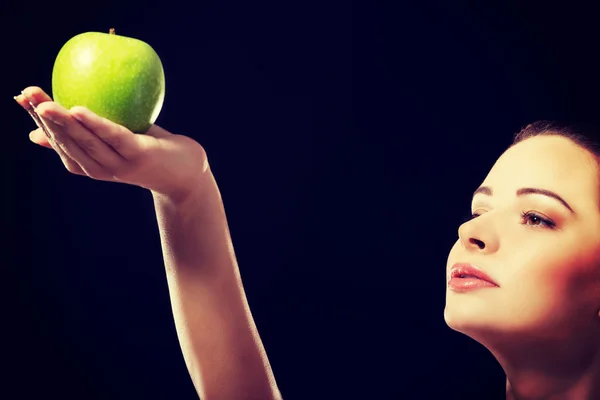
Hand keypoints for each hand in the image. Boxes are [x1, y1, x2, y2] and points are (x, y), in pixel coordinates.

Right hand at [16, 86, 209, 203]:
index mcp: (90, 165)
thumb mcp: (114, 143)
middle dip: (44, 119)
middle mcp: (101, 168)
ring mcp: (120, 164)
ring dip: (63, 122)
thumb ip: (84, 136)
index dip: (38, 122)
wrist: (187, 175)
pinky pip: (114, 137)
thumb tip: (36, 133)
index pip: (58, 143)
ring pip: (86, 142)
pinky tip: (79, 109)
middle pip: (67, 142)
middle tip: (25, 94)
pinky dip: (96, 124)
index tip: (21, 98)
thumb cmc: (148, 152)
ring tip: (44, 104)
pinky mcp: (139, 155)